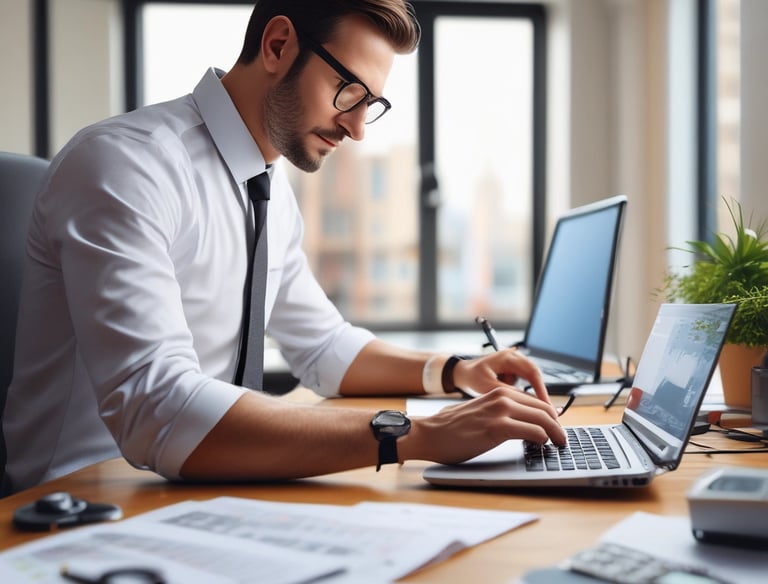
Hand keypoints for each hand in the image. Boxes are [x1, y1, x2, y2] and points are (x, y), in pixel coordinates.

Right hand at [399, 387, 566, 464]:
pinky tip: (543, 445)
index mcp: (499, 392)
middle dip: (558, 426)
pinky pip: (532, 432)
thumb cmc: (451, 427)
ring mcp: (500, 412)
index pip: (537, 402)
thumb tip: (522, 425)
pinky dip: (543, 439)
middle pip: (544, 409)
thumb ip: (501, 413)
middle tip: (563, 439)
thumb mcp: (481, 412)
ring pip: (543, 419)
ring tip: (559, 444)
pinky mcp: (497, 428)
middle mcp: (502, 397)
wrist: (430, 433)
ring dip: (556, 433)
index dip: (552, 417)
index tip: (557, 429)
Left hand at [453, 349, 549, 404]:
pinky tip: (521, 403)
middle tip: (546, 410)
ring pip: (531, 379)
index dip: (541, 389)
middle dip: (540, 393)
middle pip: (535, 375)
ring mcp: (515, 363)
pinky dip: (525, 393)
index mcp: (507, 357)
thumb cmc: (472, 376)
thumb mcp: (487, 386)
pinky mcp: (514, 370)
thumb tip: (526, 402)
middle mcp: (514, 357)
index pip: (531, 372)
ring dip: (532, 393)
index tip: (545, 405)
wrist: (464, 373)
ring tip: (533, 409)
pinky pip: (525, 381)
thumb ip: (507, 392)